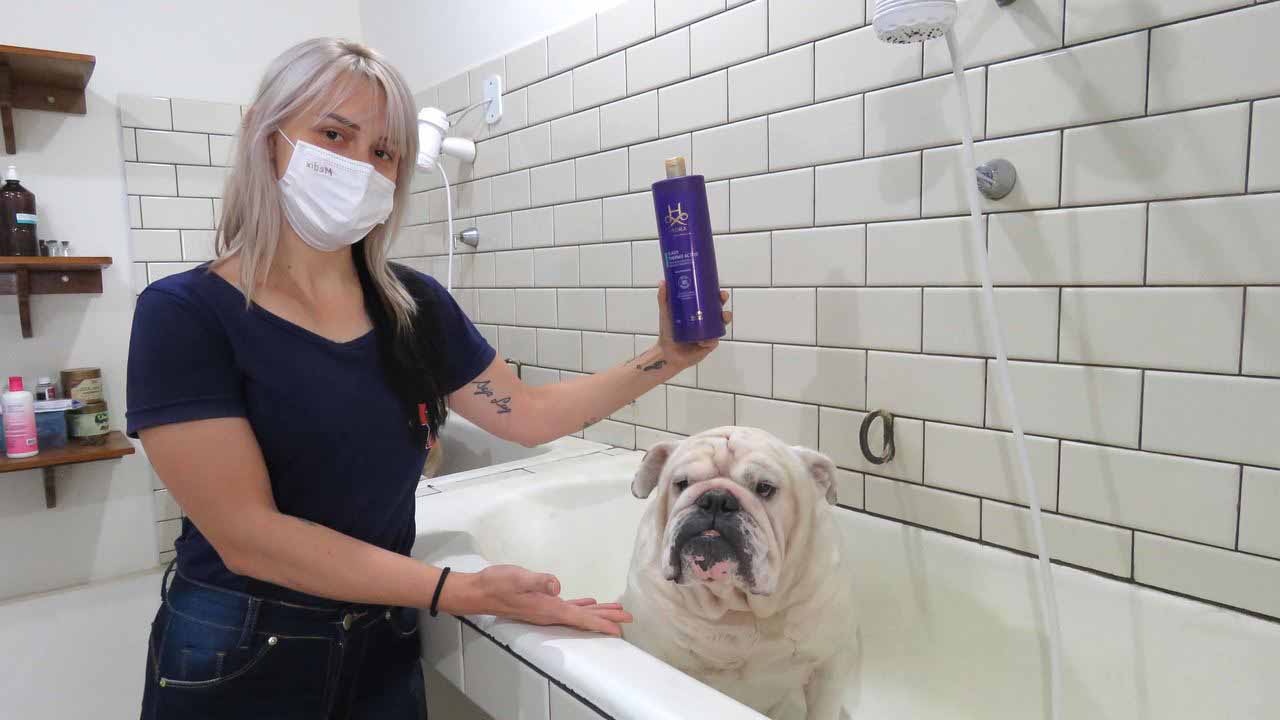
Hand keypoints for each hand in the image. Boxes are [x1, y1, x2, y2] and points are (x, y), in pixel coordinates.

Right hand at [453, 564, 631, 636]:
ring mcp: (545, 610)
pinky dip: (581, 606)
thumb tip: (556, 585)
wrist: (478, 591)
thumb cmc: (497, 584)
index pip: (581, 618)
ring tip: (614, 611)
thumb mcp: (518, 578)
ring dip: (596, 613)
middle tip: (627, 618)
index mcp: (548, 608)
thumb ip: (538, 581)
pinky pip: (567, 608)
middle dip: (606, 618)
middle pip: (584, 618)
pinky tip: (587, 602)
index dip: (601, 623)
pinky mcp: (540, 604)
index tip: (619, 628)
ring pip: (578, 613)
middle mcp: (549, 613)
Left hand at [656, 281, 731, 370]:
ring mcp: (709, 333)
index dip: (717, 295)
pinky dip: (710, 339)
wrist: (667, 352)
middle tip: (721, 299)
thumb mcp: (666, 313)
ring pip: (721, 324)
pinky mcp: (709, 344)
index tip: (718, 290)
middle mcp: (705, 321)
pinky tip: (704, 340)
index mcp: (698, 311)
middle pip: (719, 309)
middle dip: (723, 303)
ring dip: (725, 318)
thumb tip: (663, 282)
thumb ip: (663, 298)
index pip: (710, 300)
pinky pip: (713, 340)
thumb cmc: (668, 332)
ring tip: (722, 317)